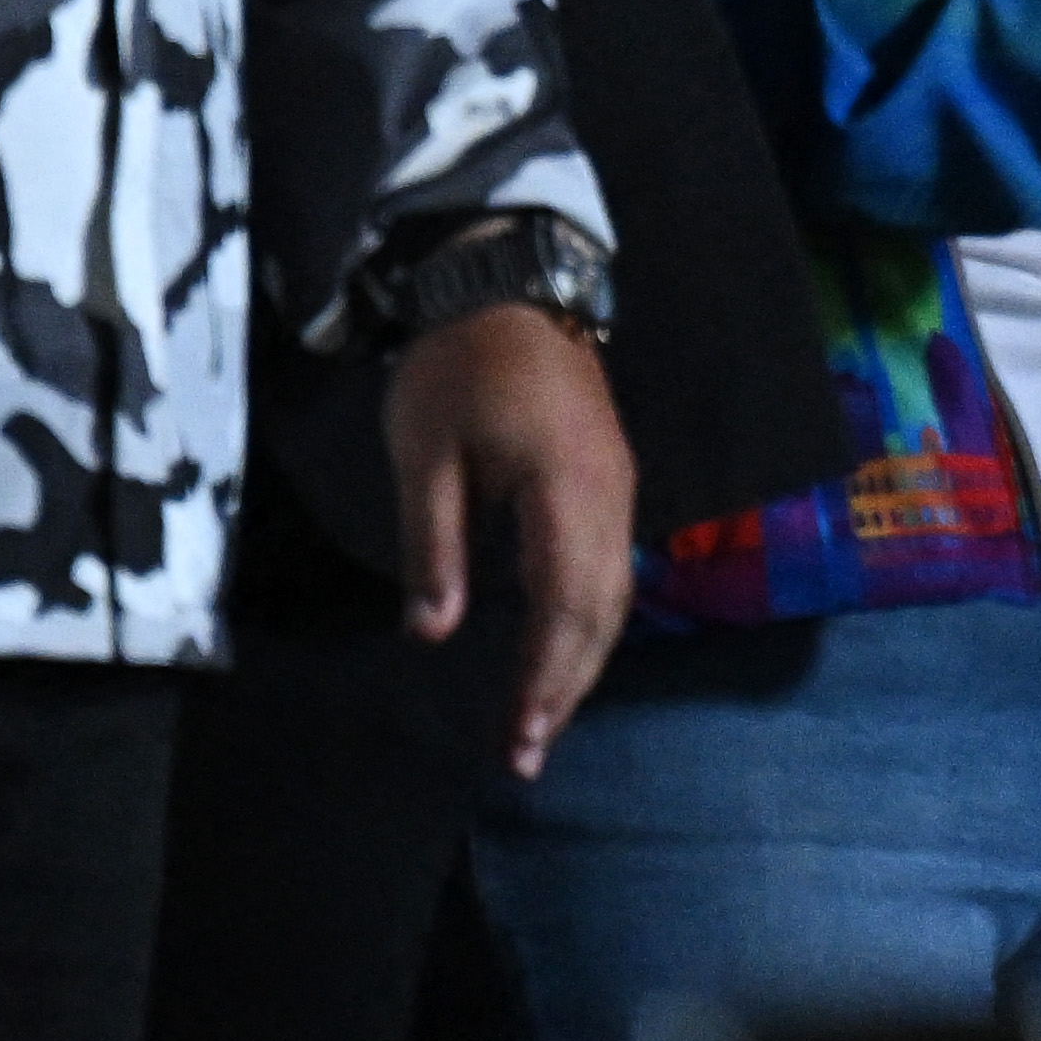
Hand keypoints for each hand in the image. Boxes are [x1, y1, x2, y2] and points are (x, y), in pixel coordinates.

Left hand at [388, 296, 635, 780]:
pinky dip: (587, 624)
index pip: (564, 603)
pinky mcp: (608, 482)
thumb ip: (433, 545)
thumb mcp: (423, 455)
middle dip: (565, 688)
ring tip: (539, 723)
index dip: (544, 676)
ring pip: (613, 595)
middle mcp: (607, 496)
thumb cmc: (458, 367)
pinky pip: (610, 570)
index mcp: (563, 488)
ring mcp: (617, 488)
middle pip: (600, 612)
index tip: (517, 737)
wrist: (510, 284)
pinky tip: (560, 653)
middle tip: (523, 757)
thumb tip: (434, 633)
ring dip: (579, 662)